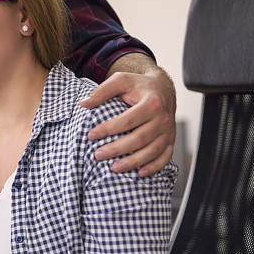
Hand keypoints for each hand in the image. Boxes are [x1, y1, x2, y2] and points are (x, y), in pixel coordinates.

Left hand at [79, 61, 175, 177]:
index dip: (108, 129)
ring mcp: (168, 131)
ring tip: (114, 168)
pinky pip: (165, 157)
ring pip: (152, 151)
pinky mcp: (170, 140)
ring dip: (133, 162)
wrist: (162, 89)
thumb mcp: (121, 80)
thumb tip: (83, 103)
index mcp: (152, 103)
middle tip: (98, 155)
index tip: (90, 135)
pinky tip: (140, 173)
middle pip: (139, 138)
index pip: (127, 120)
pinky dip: (154, 167)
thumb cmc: (138, 86)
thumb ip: (102, 91)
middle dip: (117, 149)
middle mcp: (163, 118)